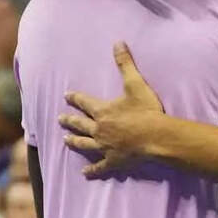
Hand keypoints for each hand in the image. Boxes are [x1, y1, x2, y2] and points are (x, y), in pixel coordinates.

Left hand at [59, 43, 165, 175]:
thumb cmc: (146, 110)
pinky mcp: (113, 160)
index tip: (66, 95)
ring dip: (74, 142)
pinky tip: (85, 173)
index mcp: (103, 111)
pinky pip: (100, 166)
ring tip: (65, 140)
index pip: (84, 102)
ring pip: (84, 144)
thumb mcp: (135, 84)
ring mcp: (105, 146)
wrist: (156, 136)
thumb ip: (125, 64)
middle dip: (70, 120)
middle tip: (60, 119)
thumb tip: (117, 43)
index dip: (75, 98)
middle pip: (80, 124)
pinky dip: (92, 170)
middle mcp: (99, 129)